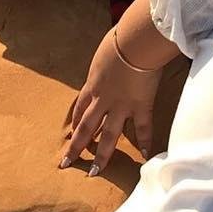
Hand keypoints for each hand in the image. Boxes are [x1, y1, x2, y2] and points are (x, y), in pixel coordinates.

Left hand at [61, 28, 162, 174]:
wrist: (136, 43)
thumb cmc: (120, 39)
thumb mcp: (105, 50)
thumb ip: (105, 61)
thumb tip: (111, 56)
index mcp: (93, 84)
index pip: (80, 107)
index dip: (75, 121)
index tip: (71, 133)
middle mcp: (103, 100)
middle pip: (87, 127)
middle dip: (77, 146)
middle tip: (67, 163)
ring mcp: (121, 106)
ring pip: (109, 135)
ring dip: (102, 155)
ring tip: (95, 172)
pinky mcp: (141, 105)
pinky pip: (143, 127)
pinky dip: (145, 141)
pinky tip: (145, 155)